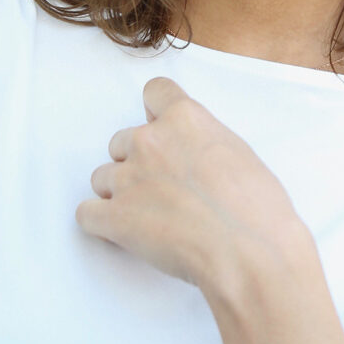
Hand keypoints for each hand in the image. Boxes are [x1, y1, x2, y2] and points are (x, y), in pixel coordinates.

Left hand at [75, 76, 307, 291]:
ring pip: (102, 177)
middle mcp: (150, 140)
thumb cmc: (257, 207)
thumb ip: (202, 141)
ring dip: (118, 193)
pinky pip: (86, 214)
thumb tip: (193, 156)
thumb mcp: (237, 152)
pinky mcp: (115, 217)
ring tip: (148, 217)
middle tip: (163, 189)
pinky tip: (123, 233)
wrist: (248, 251)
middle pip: (121, 141)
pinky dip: (101, 224)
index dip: (156, 114)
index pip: (153, 92)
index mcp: (184, 118)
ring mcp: (128, 178)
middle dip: (136, 162)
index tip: (161, 131)